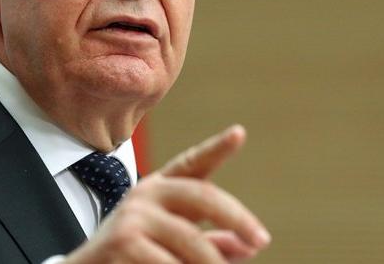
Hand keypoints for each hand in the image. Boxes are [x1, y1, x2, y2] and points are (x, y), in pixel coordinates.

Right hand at [64, 125, 269, 262]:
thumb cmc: (133, 257)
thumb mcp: (172, 245)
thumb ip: (210, 243)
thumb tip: (250, 244)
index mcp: (159, 189)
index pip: (191, 164)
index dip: (217, 148)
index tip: (239, 133)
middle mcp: (145, 194)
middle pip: (202, 196)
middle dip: (236, 217)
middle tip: (261, 240)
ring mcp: (132, 216)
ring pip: (193, 240)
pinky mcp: (123, 242)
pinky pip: (170, 263)